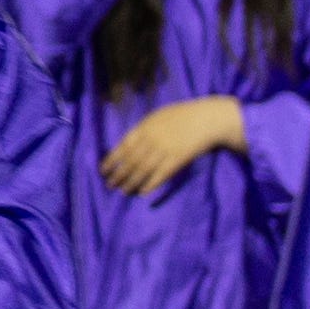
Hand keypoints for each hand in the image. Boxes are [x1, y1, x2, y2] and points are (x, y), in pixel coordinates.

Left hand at [101, 95, 249, 194]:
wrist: (206, 119)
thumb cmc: (181, 116)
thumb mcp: (157, 117)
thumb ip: (143, 130)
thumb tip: (128, 145)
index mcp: (145, 127)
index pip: (123, 146)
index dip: (112, 159)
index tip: (103, 170)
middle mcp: (152, 139)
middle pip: (131, 160)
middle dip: (119, 174)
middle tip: (110, 185)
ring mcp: (165, 150)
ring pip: (143, 170)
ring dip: (131, 182)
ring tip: (123, 191)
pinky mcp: (178, 160)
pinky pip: (161, 175)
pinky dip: (151, 184)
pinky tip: (143, 192)